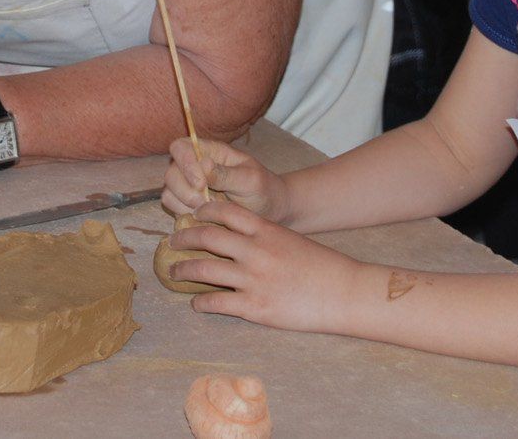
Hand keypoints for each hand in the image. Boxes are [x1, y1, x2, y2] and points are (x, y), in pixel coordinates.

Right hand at [162, 137, 285, 219]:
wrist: (270, 212)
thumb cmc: (262, 189)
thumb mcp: (251, 179)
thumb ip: (227, 174)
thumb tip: (203, 164)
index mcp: (208, 152)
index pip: (180, 147)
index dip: (184, 163)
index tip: (201, 184)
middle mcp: (193, 167)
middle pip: (170, 172)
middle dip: (184, 190)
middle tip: (204, 203)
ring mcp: (188, 188)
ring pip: (169, 193)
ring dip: (184, 205)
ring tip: (207, 211)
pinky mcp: (187, 207)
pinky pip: (173, 210)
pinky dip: (184, 216)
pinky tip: (203, 219)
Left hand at [171, 197, 360, 332]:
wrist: (345, 293)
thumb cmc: (322, 266)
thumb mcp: (291, 239)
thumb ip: (264, 236)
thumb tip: (239, 237)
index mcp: (265, 230)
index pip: (224, 212)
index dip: (203, 211)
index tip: (193, 214)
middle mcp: (255, 251)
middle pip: (207, 237)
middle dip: (184, 238)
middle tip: (172, 241)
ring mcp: (253, 279)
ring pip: (204, 269)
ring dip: (184, 269)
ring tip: (174, 272)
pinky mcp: (255, 307)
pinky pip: (216, 302)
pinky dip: (201, 302)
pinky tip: (196, 304)